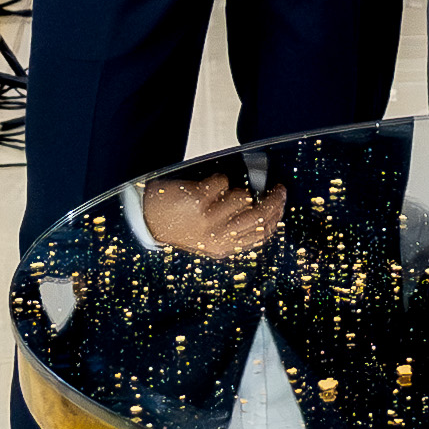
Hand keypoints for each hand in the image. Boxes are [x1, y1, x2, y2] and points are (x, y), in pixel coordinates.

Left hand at [146, 170, 281, 261]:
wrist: (147, 220)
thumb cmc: (180, 226)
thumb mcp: (209, 239)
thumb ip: (235, 232)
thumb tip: (267, 213)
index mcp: (223, 248)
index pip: (261, 234)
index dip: (277, 216)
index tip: (281, 202)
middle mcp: (216, 237)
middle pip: (260, 216)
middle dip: (274, 200)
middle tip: (277, 188)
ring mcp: (207, 219)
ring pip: (242, 196)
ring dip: (233, 189)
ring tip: (218, 194)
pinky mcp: (197, 200)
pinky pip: (222, 181)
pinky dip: (215, 180)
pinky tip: (204, 188)